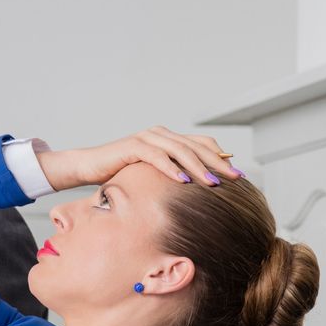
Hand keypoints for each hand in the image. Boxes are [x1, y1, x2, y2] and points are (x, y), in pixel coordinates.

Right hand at [37, 126, 242, 189]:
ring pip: (180, 150)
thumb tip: (197, 191)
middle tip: (235, 179)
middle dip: (218, 163)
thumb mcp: (151, 176)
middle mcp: (160, 134)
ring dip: (198, 167)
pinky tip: (183, 180)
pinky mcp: (132, 146)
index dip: (221, 157)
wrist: (88, 167)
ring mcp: (146, 138)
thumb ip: (171, 175)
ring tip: (213, 183)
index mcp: (167, 139)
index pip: (201, 144)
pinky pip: (156, 156)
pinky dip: (170, 168)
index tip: (238, 175)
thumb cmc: (119, 175)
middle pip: (196, 146)